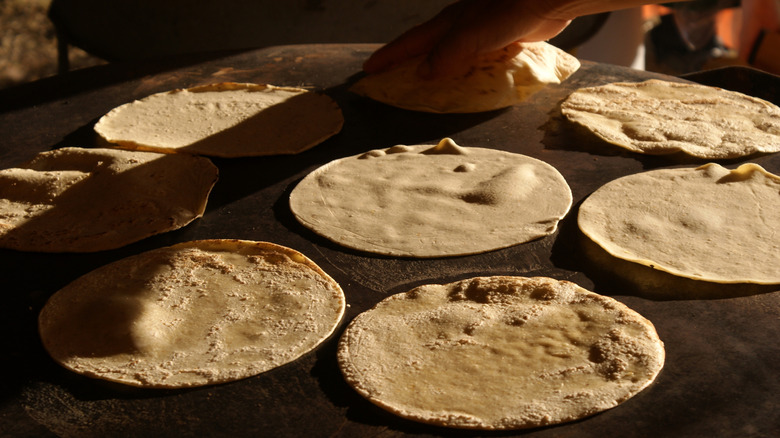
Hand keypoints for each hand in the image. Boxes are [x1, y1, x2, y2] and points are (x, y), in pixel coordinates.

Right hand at [362, 0, 571, 78]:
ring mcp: (480, 33)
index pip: (410, 43)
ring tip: (425, 86)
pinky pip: (474, 60)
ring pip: (450, 55)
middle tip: (390, 80)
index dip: (389, 57)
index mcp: (447, 25)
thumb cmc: (507, 12)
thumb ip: (446, 55)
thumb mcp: (469, 37)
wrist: (544, 0)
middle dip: (407, 64)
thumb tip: (422, 75)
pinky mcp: (500, 39)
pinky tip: (468, 81)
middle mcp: (459, 27)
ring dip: (436, 69)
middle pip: (426, 48)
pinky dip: (465, 71)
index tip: (368, 70)